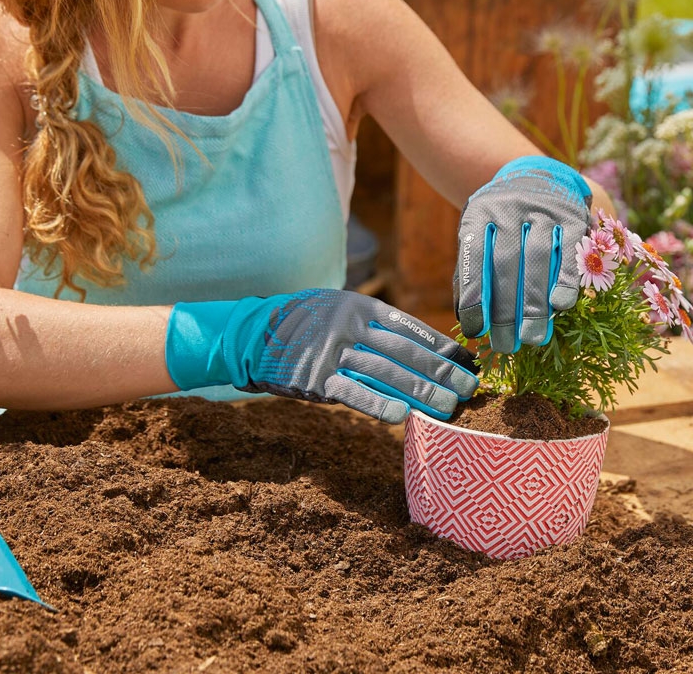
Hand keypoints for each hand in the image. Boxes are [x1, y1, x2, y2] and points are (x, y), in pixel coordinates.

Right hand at [165, 288, 478, 423]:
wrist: (253, 333)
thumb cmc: (306, 324)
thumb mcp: (339, 309)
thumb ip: (373, 326)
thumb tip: (419, 349)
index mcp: (360, 305)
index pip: (411, 328)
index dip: (443, 348)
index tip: (469, 363)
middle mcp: (349, 324)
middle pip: (405, 352)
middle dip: (441, 373)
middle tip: (470, 390)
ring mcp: (331, 351)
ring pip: (386, 374)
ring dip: (421, 393)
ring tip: (449, 408)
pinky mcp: (314, 378)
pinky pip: (352, 393)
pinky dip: (379, 405)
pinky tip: (404, 417)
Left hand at [454, 155, 591, 352]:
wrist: (535, 177)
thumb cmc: (499, 223)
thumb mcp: (478, 237)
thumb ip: (470, 274)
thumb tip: (467, 321)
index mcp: (479, 214)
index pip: (472, 257)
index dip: (474, 296)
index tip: (475, 330)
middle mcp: (510, 208)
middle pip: (507, 262)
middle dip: (506, 309)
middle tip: (506, 345)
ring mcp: (543, 209)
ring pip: (539, 258)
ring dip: (536, 302)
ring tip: (532, 337)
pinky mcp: (573, 215)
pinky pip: (570, 250)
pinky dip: (567, 279)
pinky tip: (561, 306)